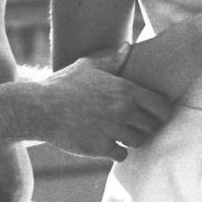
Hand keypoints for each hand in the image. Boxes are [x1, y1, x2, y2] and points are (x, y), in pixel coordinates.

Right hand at [41, 45, 172, 160]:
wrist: (40, 108)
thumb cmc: (63, 85)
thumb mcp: (88, 66)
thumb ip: (113, 60)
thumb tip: (128, 47)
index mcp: (126, 90)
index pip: (161, 106)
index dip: (161, 112)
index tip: (155, 115)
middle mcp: (124, 111)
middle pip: (151, 126)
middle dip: (144, 126)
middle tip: (134, 125)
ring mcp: (113, 131)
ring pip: (138, 142)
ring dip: (131, 139)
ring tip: (119, 133)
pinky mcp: (101, 148)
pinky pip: (122, 155)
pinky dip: (116, 151)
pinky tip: (107, 143)